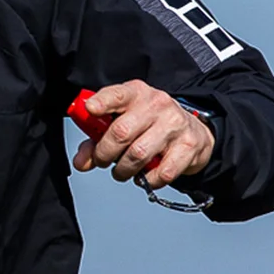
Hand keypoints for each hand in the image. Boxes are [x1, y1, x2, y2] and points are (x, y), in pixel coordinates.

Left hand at [72, 80, 213, 186]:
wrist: (192, 131)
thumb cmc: (149, 125)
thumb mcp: (122, 121)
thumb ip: (97, 139)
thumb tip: (81, 162)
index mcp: (136, 93)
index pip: (117, 94)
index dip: (102, 102)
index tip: (90, 108)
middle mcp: (157, 104)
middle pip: (121, 132)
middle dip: (104, 154)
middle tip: (102, 161)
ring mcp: (174, 124)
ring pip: (138, 154)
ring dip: (123, 170)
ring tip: (122, 171)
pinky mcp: (188, 145)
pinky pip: (162, 172)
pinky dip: (148, 180)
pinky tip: (145, 176)